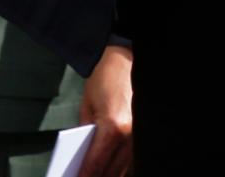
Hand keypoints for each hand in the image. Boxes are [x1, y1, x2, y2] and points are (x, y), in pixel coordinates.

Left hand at [77, 44, 132, 176]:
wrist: (123, 58)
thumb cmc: (102, 80)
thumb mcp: (85, 109)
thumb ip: (84, 137)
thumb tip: (80, 163)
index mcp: (113, 127)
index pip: (96, 166)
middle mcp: (131, 135)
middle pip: (111, 173)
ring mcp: (140, 135)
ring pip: (124, 170)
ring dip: (109, 174)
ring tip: (95, 174)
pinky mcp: (144, 133)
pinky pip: (131, 159)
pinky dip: (120, 167)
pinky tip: (109, 168)